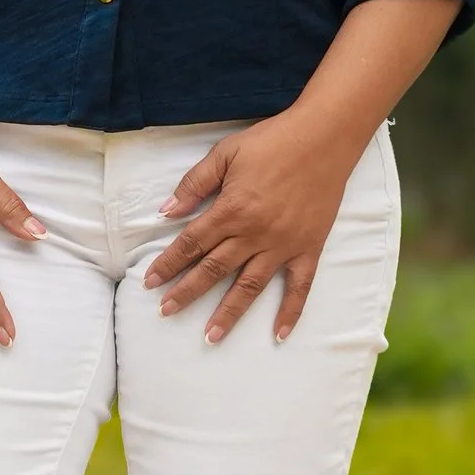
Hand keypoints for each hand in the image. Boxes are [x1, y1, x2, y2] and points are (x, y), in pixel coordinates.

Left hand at [143, 111, 361, 343]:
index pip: (192, 244)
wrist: (324, 137)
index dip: (168, 264)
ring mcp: (283, 245)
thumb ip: (195, 184)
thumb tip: (167, 211)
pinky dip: (290, 312)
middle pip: (214, 270)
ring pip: (250, 287)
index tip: (150, 282)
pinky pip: (299, 287)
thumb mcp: (226, 153)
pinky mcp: (309, 248)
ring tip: (210, 337)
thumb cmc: (273, 141)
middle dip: (186, 293)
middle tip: (165, 312)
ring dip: (228, 313)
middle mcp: (254, 233)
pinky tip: (279, 334)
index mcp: (231, 209)